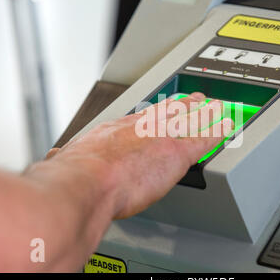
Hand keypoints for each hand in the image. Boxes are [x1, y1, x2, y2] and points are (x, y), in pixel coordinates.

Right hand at [44, 92, 233, 218]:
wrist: (88, 182)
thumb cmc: (75, 174)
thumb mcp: (65, 160)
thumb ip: (64, 157)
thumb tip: (54, 157)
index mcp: (116, 129)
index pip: (141, 117)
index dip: (154, 113)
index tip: (160, 111)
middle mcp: (141, 127)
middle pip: (168, 110)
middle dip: (182, 104)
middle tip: (194, 98)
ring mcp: (161, 136)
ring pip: (188, 118)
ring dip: (202, 112)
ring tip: (214, 106)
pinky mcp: (178, 152)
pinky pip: (205, 138)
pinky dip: (217, 132)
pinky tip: (226, 127)